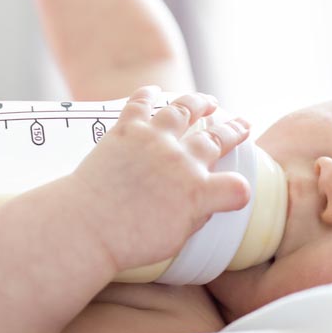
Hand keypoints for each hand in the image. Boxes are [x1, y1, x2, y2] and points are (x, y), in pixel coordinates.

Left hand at [68, 85, 252, 271]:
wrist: (89, 226)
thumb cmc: (129, 242)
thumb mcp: (174, 240)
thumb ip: (193, 218)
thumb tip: (200, 205)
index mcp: (198, 193)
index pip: (236, 188)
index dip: (240, 190)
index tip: (238, 190)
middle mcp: (182, 161)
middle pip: (217, 139)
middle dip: (234, 131)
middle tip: (243, 124)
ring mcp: (155, 141)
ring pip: (184, 110)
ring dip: (199, 103)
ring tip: (208, 101)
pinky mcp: (127, 130)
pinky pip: (141, 104)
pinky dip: (148, 95)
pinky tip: (154, 90)